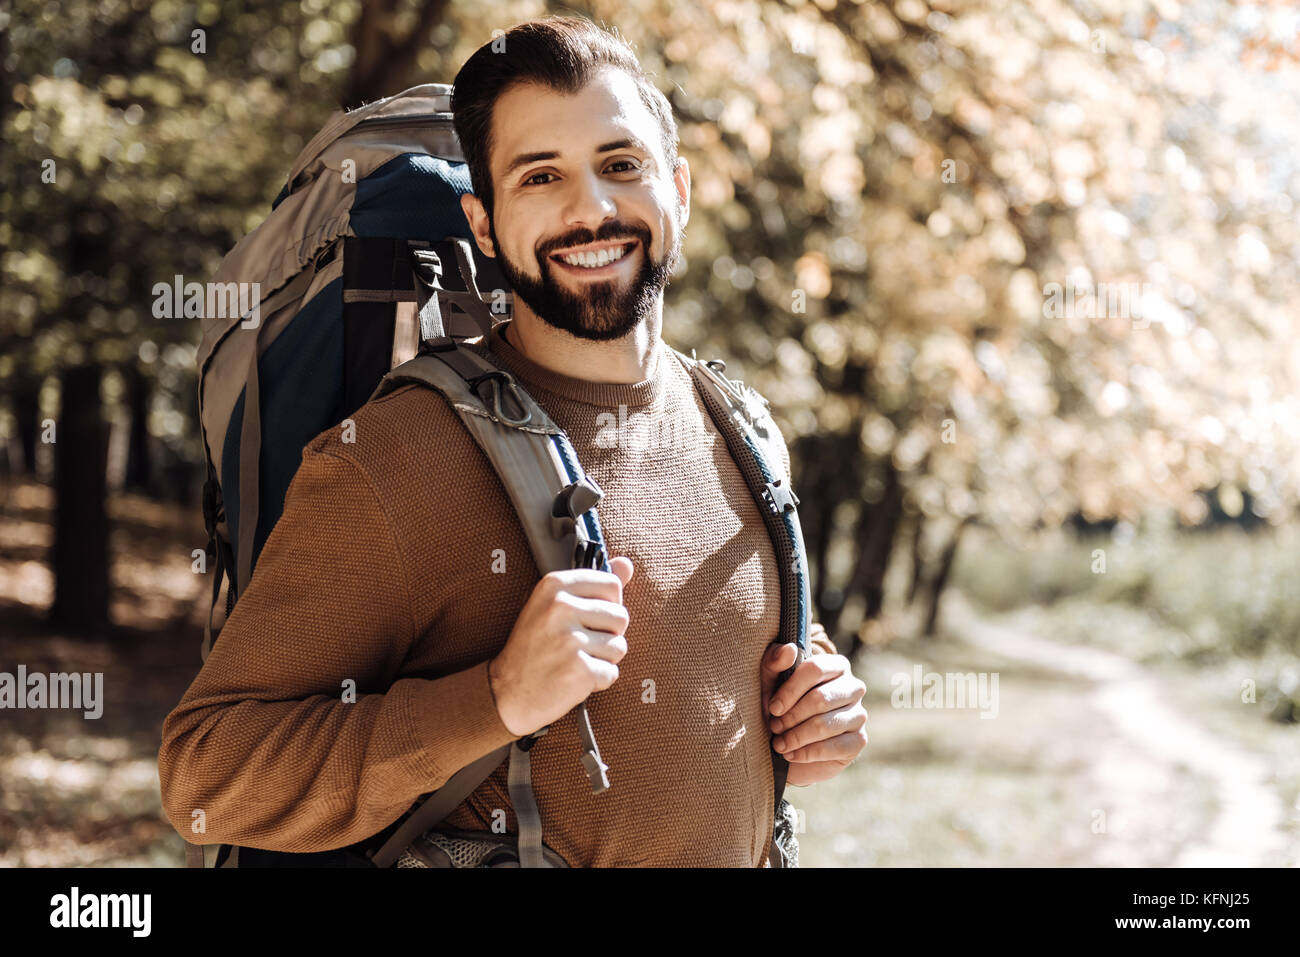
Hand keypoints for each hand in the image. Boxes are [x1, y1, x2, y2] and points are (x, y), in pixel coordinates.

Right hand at [488, 557, 633, 736]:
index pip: (612, 585)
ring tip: (574, 661)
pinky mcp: (580, 669)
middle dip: (607, 635)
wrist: (507, 692)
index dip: (607, 605)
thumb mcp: (553, 605)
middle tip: (577, 645)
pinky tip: (573, 678)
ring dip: (603, 659)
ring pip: (620, 646)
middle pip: (621, 616)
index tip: (586, 618)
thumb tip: (627, 564)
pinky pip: (612, 672)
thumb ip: (593, 584)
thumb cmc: (535, 646)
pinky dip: (597, 680)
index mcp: (554, 585)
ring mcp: (571, 639)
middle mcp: (561, 608)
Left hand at [760, 643, 867, 786]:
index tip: (773, 708)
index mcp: (835, 665)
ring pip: (826, 725)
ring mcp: (859, 714)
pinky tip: (791, 754)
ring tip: (779, 744)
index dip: (791, 690)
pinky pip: (835, 747)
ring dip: (797, 737)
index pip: (815, 669)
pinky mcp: (859, 740)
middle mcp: (853, 687)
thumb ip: (774, 663)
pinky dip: (807, 753)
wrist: (787, 746)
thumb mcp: (769, 683)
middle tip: (774, 727)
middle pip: (821, 699)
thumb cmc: (779, 707)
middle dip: (792, 716)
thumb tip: (789, 649)